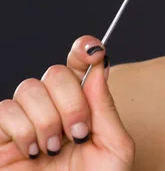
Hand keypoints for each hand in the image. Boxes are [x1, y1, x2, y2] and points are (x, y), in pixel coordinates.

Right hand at [0, 36, 134, 169]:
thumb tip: (99, 67)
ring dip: (49, 121)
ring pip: (30, 88)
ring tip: (54, 150)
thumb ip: (106, 107)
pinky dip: (23, 130)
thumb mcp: (114, 147)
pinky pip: (5, 111)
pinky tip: (34, 153)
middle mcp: (53, 109)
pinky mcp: (0, 138)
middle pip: (55, 73)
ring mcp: (24, 122)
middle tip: (78, 133)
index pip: (79, 66)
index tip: (94, 50)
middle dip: (71, 102)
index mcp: (83, 107)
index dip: (84, 50)